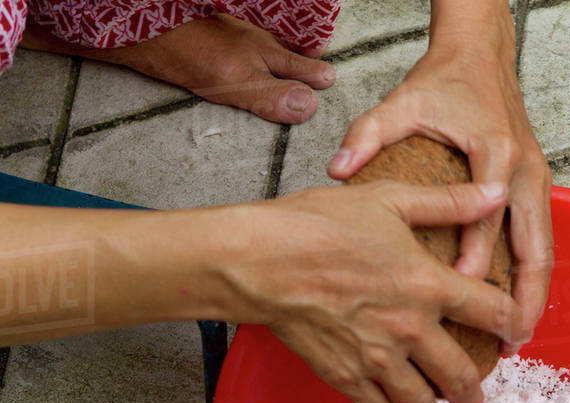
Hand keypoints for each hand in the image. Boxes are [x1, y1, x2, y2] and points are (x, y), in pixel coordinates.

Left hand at [20, 14, 335, 124]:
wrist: (139, 28)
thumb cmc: (188, 56)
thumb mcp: (235, 83)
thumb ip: (271, 96)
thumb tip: (310, 106)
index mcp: (263, 53)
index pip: (299, 66)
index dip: (314, 75)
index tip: (329, 81)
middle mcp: (251, 40)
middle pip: (283, 52)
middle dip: (301, 63)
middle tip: (319, 72)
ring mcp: (228, 33)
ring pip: (261, 43)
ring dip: (276, 53)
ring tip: (289, 61)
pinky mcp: (206, 32)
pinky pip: (237, 40)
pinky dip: (248, 47)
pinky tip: (241, 53)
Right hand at [228, 181, 523, 402]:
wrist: (259, 260)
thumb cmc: (318, 224)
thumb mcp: (390, 199)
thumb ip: (449, 201)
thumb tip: (496, 191)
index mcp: (428, 284)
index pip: (492, 312)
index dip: (512, 325)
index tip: (515, 333)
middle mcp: (410, 327)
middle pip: (462, 373)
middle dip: (474, 389)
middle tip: (475, 394)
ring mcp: (378, 356)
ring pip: (422, 400)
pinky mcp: (346, 375)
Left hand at [325, 2, 552, 354]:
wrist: (481, 58)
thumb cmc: (445, 83)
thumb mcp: (402, 103)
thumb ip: (368, 134)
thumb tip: (338, 169)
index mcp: (494, 153)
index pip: (487, 215)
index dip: (476, 256)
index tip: (460, 292)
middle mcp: (523, 172)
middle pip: (535, 246)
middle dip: (526, 296)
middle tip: (511, 337)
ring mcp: (536, 181)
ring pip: (545, 249)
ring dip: (536, 294)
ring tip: (519, 335)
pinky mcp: (536, 188)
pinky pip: (540, 241)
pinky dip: (532, 276)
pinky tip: (517, 306)